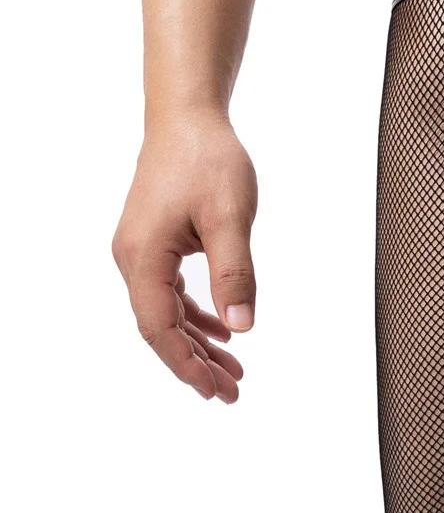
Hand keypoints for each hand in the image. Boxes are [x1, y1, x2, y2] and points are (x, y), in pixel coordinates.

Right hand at [112, 114, 256, 403]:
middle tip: (231, 393)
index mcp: (144, 255)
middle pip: (161, 328)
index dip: (186, 363)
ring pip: (167, 315)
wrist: (188, 119)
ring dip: (198, 346)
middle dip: (196, 364)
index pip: (159, 326)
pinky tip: (222, 335)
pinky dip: (196, 319)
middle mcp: (134, 258)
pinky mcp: (155, 246)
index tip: (214, 390)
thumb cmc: (207, 160)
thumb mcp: (230, 218)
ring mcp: (142, 252)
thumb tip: (241, 326)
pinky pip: (171, 295)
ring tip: (233, 373)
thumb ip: (236, 274)